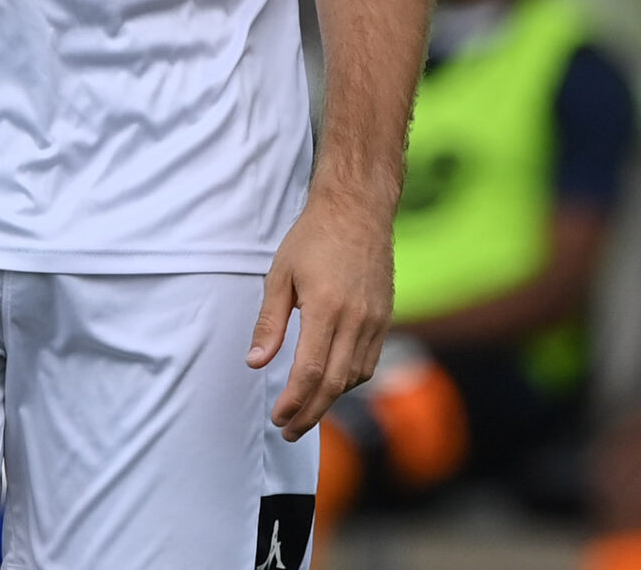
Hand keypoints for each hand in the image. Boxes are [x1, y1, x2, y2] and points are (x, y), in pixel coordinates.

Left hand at [248, 191, 393, 440]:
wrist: (358, 209)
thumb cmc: (313, 237)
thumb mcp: (280, 274)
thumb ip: (270, 323)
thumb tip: (255, 363)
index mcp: (326, 307)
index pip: (310, 371)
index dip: (293, 402)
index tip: (278, 418)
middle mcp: (356, 318)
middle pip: (334, 383)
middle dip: (310, 413)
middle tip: (289, 431)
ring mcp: (375, 319)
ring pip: (354, 376)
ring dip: (330, 399)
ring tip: (306, 410)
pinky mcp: (385, 317)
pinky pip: (369, 361)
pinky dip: (349, 380)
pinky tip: (330, 383)